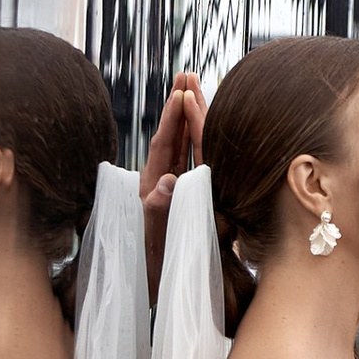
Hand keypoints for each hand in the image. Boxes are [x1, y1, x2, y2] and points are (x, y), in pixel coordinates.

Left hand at [139, 72, 205, 303]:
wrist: (162, 283)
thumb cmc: (157, 260)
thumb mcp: (155, 233)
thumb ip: (158, 207)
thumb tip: (167, 181)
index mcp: (152, 185)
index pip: (164, 145)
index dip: (173, 120)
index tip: (180, 94)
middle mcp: (165, 181)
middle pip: (174, 136)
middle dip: (181, 106)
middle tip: (186, 74)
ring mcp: (178, 185)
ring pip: (186, 144)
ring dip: (190, 115)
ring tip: (193, 86)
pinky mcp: (191, 192)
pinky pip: (196, 159)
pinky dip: (200, 137)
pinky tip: (205, 121)